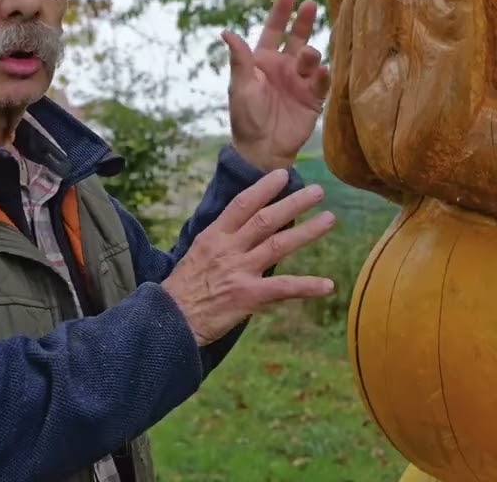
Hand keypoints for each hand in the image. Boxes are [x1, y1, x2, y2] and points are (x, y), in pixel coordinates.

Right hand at [160, 169, 335, 345]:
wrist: (168, 320)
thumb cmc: (181, 290)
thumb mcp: (196, 255)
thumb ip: (220, 241)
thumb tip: (240, 228)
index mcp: (213, 237)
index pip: (241, 204)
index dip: (264, 188)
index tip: (283, 175)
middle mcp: (228, 249)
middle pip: (266, 219)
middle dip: (294, 203)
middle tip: (318, 191)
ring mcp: (239, 271)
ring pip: (278, 245)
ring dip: (307, 232)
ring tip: (329, 219)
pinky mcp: (248, 296)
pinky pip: (283, 288)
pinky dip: (307, 286)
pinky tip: (328, 286)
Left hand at [223, 0, 331, 171]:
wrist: (262, 148)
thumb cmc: (246, 117)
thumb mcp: (240, 86)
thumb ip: (239, 60)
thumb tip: (226, 32)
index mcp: (263, 61)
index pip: (273, 31)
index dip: (280, 12)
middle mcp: (284, 67)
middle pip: (297, 38)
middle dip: (304, 21)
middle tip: (310, 4)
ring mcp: (300, 81)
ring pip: (311, 58)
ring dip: (311, 53)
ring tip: (307, 55)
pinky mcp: (313, 98)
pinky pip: (321, 82)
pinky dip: (323, 75)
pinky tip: (322, 71)